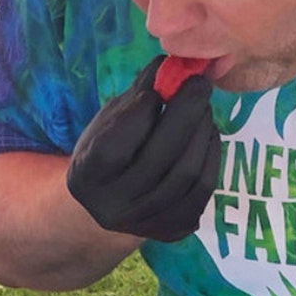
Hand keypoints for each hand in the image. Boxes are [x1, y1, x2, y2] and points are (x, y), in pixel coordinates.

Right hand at [65, 55, 219, 241]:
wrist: (110, 203)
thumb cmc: (108, 149)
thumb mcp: (109, 120)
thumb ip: (137, 94)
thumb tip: (170, 64)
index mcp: (86, 177)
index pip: (112, 148)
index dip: (137, 117)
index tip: (156, 90)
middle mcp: (111, 208)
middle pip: (157, 160)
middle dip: (183, 115)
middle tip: (198, 85)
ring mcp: (144, 224)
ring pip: (186, 175)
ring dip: (201, 134)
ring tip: (203, 110)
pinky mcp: (172, 231)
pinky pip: (202, 190)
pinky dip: (209, 156)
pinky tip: (205, 135)